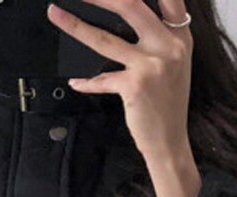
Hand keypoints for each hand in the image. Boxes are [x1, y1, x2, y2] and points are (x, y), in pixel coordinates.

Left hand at [46, 0, 193, 162]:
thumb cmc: (167, 105)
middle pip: (130, 5)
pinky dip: (86, 82)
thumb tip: (126, 18)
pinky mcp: (134, 85)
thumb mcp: (173, 65)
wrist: (169, 142)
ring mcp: (151, 65)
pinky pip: (101, 79)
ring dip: (76, 26)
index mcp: (179, 37)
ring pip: (105, 39)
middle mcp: (168, 46)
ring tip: (57, 15)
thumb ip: (158, 39)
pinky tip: (76, 82)